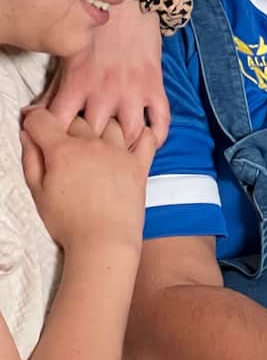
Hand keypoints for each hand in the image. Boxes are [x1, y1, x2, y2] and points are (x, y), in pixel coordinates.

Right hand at [20, 108, 156, 250]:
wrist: (103, 241)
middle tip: (63, 138)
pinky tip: (130, 139)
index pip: (43, 119)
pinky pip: (146, 136)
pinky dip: (139, 133)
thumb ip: (31, 159)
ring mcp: (119, 152)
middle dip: (66, 123)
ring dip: (101, 126)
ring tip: (95, 141)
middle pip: (77, 118)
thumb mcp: (38, 191)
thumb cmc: (67, 222)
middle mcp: (92, 144)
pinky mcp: (140, 163)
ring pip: (110, 121)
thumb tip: (28, 134)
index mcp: (63, 151)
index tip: (34, 125)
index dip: (34, 119)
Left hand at [41, 0, 168, 145]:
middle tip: (92, 156)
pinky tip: (150, 141)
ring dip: (126, 147)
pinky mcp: (155, 87)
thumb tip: (33, 115)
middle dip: (93, 151)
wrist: (132, 4)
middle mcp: (105, 92)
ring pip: (130, 134)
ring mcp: (133, 91)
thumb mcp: (69, 57)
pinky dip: (158, 136)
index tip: (59, 150)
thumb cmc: (97, 31)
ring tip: (120, 153)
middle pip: (96, 138)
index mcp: (78, 84)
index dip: (57, 144)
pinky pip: (161, 119)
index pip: (60, 126)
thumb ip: (54, 90)